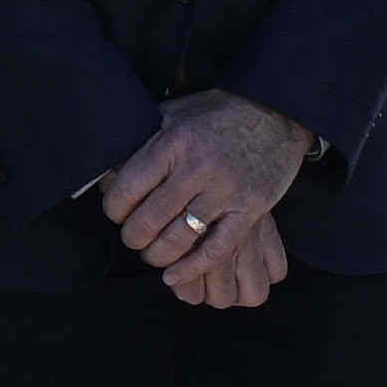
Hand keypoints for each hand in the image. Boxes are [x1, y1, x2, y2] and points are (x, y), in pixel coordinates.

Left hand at [100, 94, 316, 310]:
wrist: (276, 111)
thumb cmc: (220, 112)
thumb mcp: (177, 112)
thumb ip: (146, 135)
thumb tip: (110, 160)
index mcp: (174, 142)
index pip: (128, 188)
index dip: (114, 209)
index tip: (115, 213)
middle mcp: (197, 167)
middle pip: (150, 219)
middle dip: (134, 237)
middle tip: (133, 238)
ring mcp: (225, 191)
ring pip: (179, 239)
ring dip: (158, 255)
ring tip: (153, 254)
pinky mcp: (250, 210)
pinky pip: (215, 249)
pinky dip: (191, 268)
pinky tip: (174, 275)